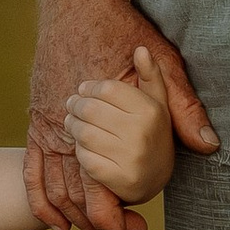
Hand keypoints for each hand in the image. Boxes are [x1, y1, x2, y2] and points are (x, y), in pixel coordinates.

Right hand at [26, 0, 216, 229]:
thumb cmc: (122, 28)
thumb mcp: (162, 59)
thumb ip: (180, 105)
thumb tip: (207, 144)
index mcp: (98, 114)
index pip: (98, 179)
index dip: (110, 212)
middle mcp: (66, 123)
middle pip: (73, 189)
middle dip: (94, 220)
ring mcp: (47, 121)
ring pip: (52, 183)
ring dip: (70, 213)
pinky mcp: (38, 117)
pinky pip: (31, 166)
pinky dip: (40, 197)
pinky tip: (54, 218)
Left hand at [66, 48, 177, 207]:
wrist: (157, 179)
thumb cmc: (152, 134)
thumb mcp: (157, 103)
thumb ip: (150, 75)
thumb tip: (141, 49)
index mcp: (150, 110)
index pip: (107, 89)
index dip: (90, 88)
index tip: (84, 90)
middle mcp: (142, 133)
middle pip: (91, 109)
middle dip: (76, 105)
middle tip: (72, 105)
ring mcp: (131, 158)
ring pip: (83, 133)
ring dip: (73, 126)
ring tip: (73, 123)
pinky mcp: (119, 179)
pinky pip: (84, 158)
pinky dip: (79, 151)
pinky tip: (83, 146)